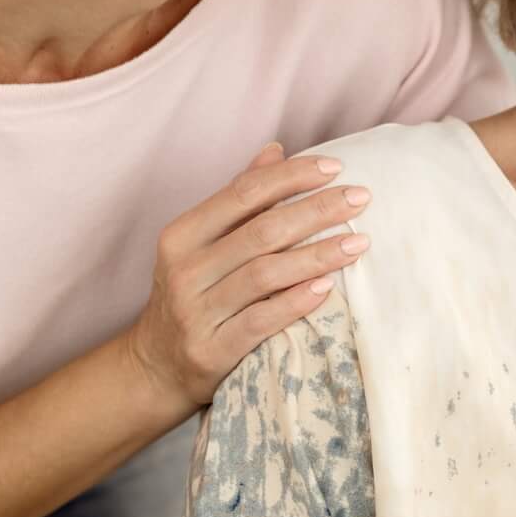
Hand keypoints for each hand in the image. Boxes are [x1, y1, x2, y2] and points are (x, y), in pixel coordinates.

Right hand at [125, 143, 373, 410]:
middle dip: (316, 210)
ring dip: (318, 255)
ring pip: (265, 274)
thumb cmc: (192, 294)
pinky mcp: (211, 350)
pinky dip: (295, 302)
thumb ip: (237, 200)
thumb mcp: (201, 244)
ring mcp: (196, 312)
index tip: (335, 168)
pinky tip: (328, 287)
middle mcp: (185, 270)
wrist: (155, 366)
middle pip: (262, 231)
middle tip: (360, 198)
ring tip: (358, 242)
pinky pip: (260, 321)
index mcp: (182, 235)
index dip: (291, 177)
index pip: (243, 193)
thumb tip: (275, 150)